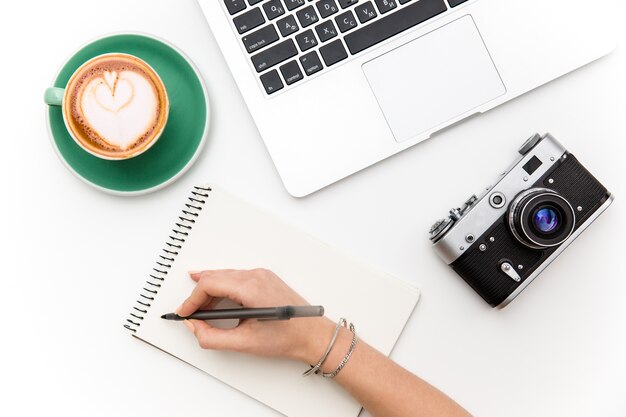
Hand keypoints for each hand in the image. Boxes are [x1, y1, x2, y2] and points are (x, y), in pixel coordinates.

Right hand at [177, 269, 334, 363]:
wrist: (312, 334)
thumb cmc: (287, 337)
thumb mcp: (243, 343)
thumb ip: (212, 337)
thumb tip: (195, 327)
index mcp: (251, 288)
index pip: (210, 284)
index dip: (192, 299)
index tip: (184, 312)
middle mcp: (256, 276)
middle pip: (216, 277)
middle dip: (198, 295)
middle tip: (189, 312)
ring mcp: (262, 275)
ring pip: (225, 275)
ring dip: (210, 290)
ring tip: (200, 307)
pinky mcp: (265, 278)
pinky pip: (236, 277)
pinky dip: (223, 286)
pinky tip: (216, 296)